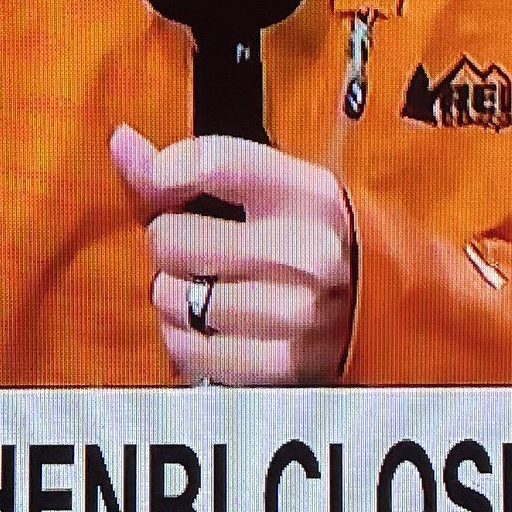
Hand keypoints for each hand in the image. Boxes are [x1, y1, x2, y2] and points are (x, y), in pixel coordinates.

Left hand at [111, 124, 354, 385]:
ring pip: (172, 296)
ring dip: (175, 293)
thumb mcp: (282, 192)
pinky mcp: (280, 366)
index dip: (164, 171)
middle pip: (174, 237)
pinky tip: (211, 325)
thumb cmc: (322, 244)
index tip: (159, 181)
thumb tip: (122, 144)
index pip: (214, 163)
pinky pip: (187, 349)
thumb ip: (198, 168)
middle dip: (170, 242)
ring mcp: (296, 314)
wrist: (389, 314)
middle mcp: (309, 253)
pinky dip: (185, 339)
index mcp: (312, 197)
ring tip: (208, 287)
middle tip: (197, 247)